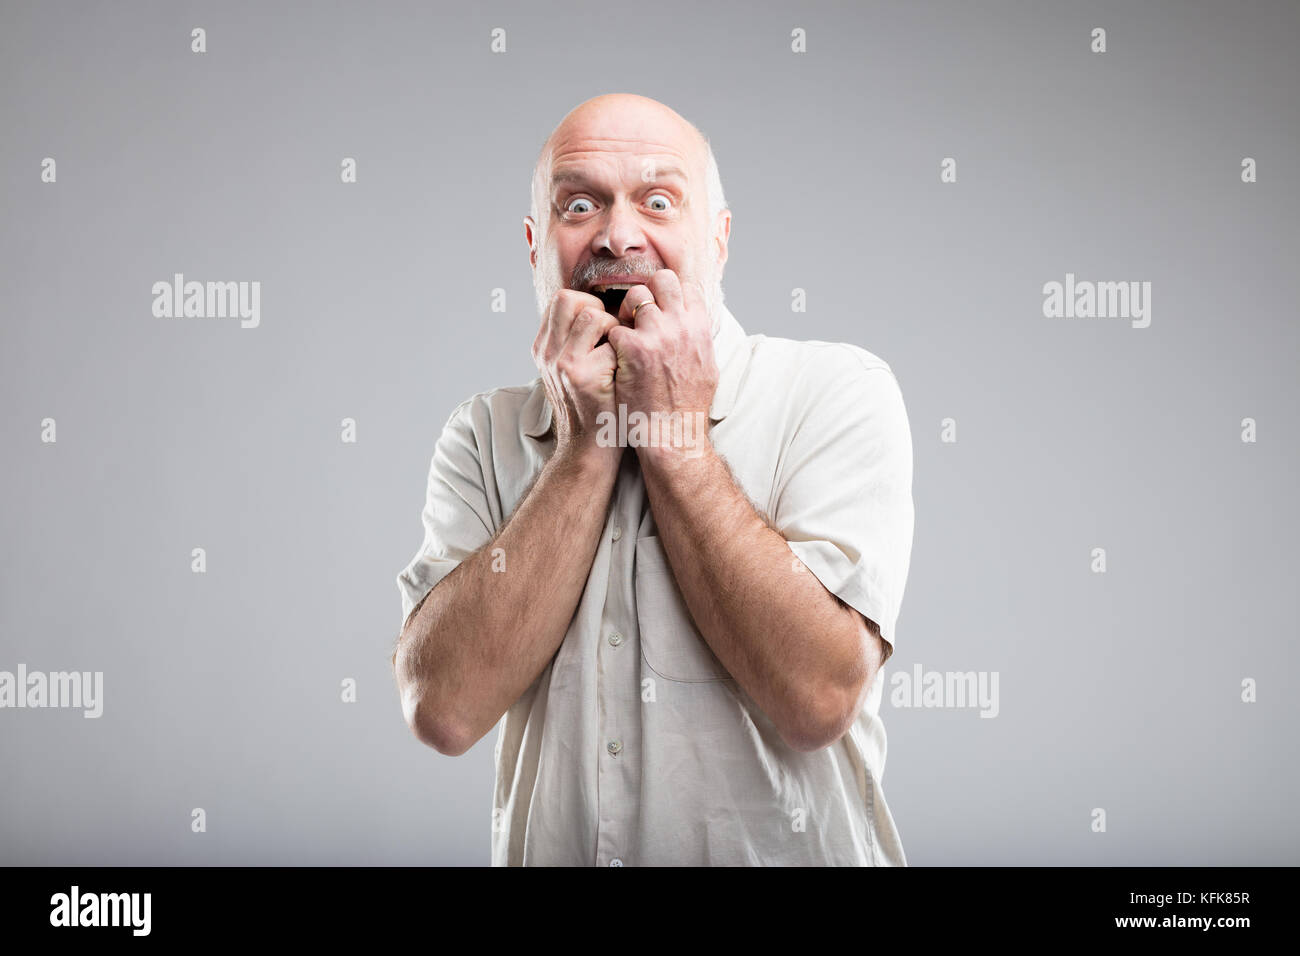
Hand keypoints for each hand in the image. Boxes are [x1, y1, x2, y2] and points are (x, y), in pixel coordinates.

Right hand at [532, 289, 621, 465]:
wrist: (590, 449)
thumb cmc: (593, 407)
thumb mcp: (571, 372)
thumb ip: (575, 342)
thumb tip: (600, 308)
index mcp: (543, 348)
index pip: (561, 300)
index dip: (587, 304)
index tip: (603, 326)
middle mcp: (547, 353)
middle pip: (568, 298)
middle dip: (598, 307)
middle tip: (612, 332)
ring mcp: (561, 363)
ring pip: (591, 314)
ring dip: (613, 327)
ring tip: (619, 351)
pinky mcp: (581, 375)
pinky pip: (611, 340)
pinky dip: (624, 350)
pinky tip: (625, 371)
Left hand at [606, 269, 717, 460]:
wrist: (672, 434)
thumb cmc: (689, 407)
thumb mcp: (707, 367)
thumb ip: (698, 340)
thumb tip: (695, 325)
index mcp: (700, 327)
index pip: (686, 287)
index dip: (671, 296)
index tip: (661, 311)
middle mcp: (681, 324)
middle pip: (662, 280)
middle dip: (648, 293)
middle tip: (638, 315)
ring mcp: (656, 334)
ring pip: (635, 295)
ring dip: (626, 311)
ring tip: (624, 333)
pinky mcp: (631, 348)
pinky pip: (615, 326)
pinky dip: (611, 339)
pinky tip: (613, 356)